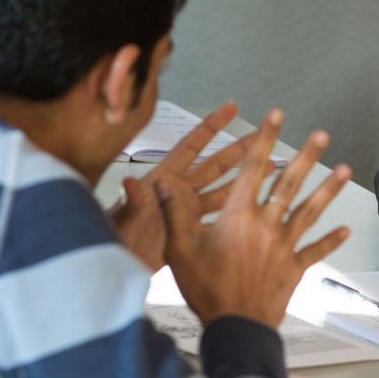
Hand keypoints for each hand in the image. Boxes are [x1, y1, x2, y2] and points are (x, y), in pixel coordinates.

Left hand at [108, 101, 255, 270]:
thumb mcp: (121, 219)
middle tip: (260, 136)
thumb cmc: (112, 240)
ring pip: (222, 192)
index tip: (230, 108)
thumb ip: (130, 202)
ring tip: (267, 169)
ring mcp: (185, 213)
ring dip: (243, 181)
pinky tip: (253, 214)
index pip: (191, 146)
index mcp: (162, 181)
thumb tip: (129, 183)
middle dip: (238, 150)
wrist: (111, 269)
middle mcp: (177, 193)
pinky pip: (218, 223)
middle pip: (214, 165)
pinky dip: (236, 218)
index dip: (211, 126)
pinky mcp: (189, 235)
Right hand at [158, 109, 351, 326]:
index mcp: (238, 216)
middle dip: (305, 156)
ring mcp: (283, 246)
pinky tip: (345, 229)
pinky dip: (331, 240)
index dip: (264, 139)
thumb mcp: (179, 250)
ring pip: (309, 211)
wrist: (236, 327)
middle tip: (322, 134)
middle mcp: (266, 225)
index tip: (276, 116)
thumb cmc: (206, 290)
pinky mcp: (294, 268)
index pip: (252, 168)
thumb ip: (174, 214)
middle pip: (288, 184)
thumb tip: (163, 184)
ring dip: (328, 189)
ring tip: (344, 169)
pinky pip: (316, 251)